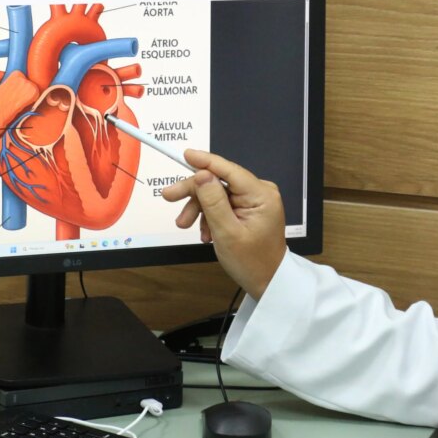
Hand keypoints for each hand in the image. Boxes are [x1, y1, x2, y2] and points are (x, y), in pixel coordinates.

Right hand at [161, 149, 286, 299]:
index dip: (205, 161)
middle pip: (219, 181)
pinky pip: (223, 203)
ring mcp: (255, 200)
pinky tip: (205, 233)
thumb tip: (202, 174)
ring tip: (185, 226)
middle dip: (194, 192)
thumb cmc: (251, 262)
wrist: (268, 282)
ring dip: (199, 208)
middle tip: (169, 197)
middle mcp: (260, 192)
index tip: (185, 154)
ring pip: (217, 193)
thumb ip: (214, 202)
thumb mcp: (227, 233)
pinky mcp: (249, 208)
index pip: (229, 170)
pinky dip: (209, 215)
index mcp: (261, 195)